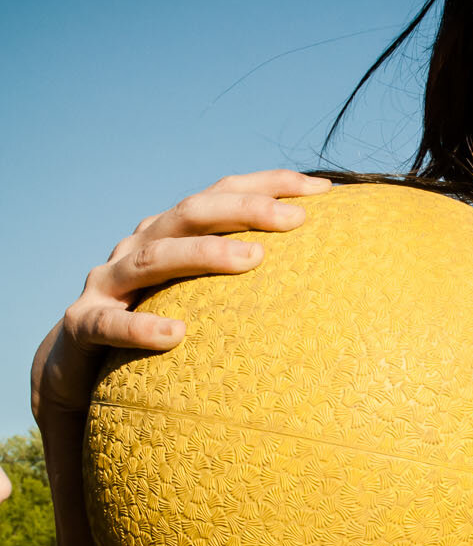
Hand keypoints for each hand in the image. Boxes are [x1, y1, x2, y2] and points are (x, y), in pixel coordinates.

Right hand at [31, 169, 331, 424]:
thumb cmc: (154, 319)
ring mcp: (108, 281)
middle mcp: (141, 245)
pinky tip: (176, 334)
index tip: (324, 190)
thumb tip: (324, 276)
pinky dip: (141, 327)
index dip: (270, 184)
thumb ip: (244, 279)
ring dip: (204, 254)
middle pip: (192, 213)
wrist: (75, 361)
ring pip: (155, 258)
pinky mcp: (83, 324)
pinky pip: (110, 324)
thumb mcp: (199, 293)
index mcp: (172, 232)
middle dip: (245, 209)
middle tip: (296, 219)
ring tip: (252, 260)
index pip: (222, 193)